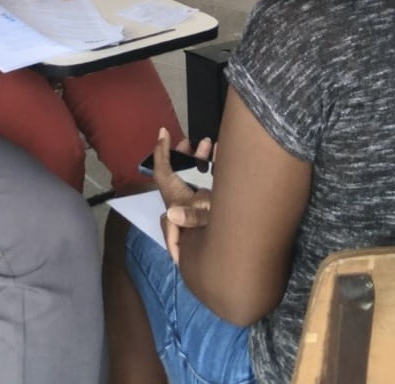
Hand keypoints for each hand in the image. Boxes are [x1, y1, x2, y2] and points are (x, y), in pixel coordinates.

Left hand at [152, 128, 214, 263]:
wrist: (234, 260)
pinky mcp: (214, 206)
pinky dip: (216, 168)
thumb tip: (171, 213)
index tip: (162, 133)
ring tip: (208, 144)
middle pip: (179, 173)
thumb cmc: (219, 241)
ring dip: (201, 160)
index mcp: (180, 202)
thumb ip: (191, 217)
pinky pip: (211, 183)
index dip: (160, 153)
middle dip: (183, 156)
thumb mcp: (207, 227)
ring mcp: (201, 204)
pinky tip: (222, 154)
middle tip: (188, 142)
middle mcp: (188, 202)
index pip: (163, 174)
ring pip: (196, 176)